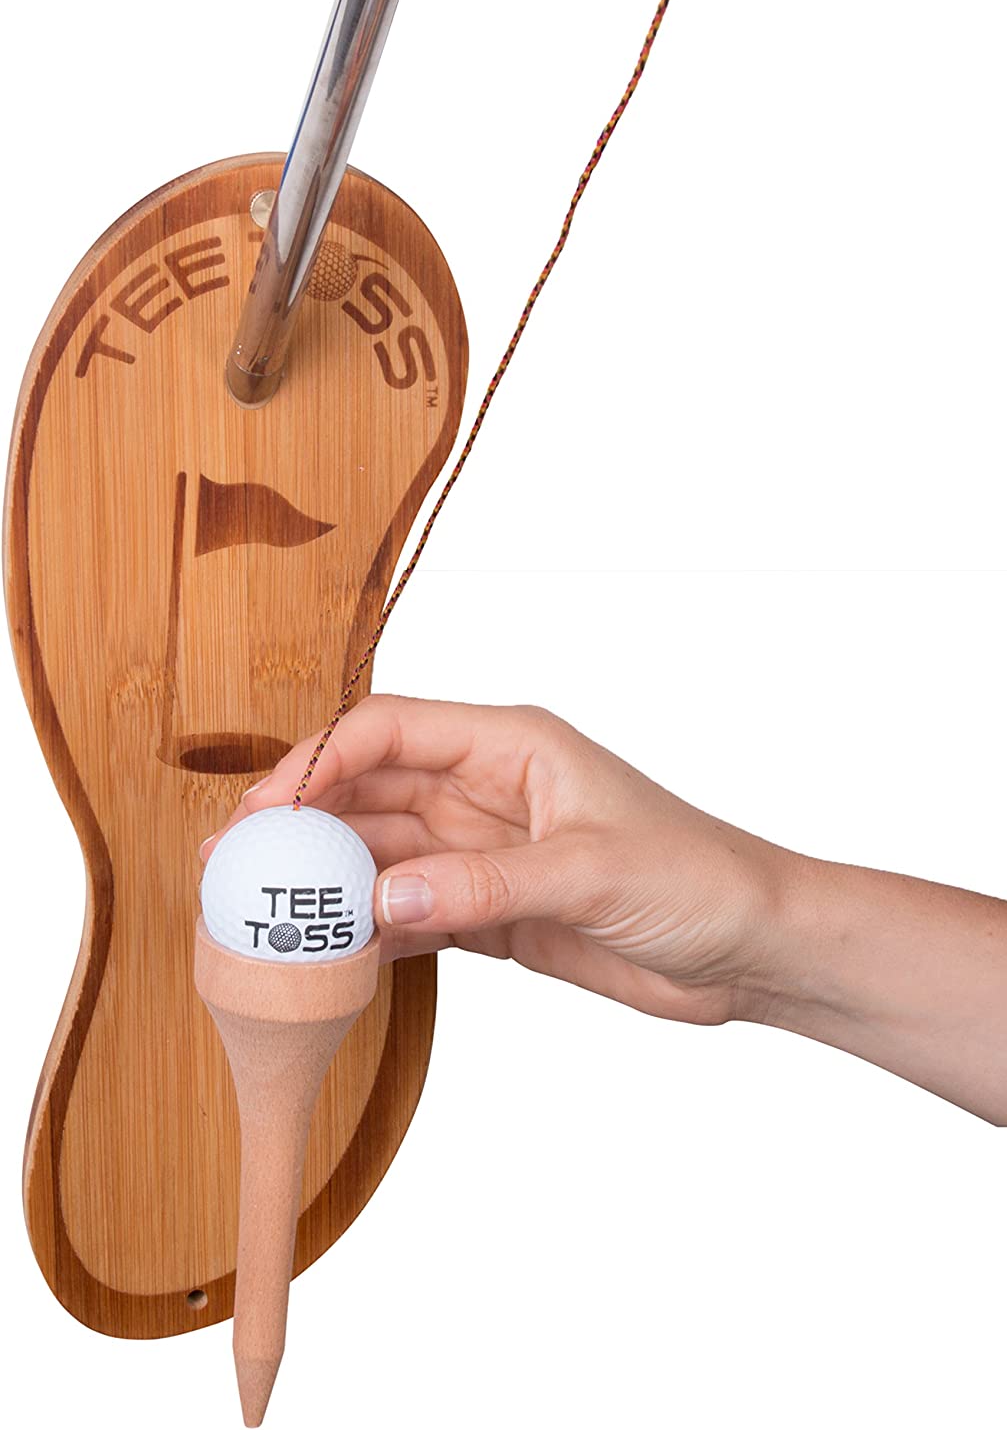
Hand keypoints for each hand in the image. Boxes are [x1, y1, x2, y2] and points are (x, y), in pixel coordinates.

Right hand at [201, 694, 788, 1024]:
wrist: (752, 949)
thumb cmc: (699, 878)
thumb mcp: (593, 872)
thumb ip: (486, 885)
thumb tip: (383, 900)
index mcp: (511, 746)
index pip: (389, 731)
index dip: (318, 762)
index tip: (266, 812)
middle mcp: (487, 791)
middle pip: (369, 792)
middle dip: (300, 823)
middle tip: (234, 867)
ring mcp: (485, 853)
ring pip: (382, 855)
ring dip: (326, 882)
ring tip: (261, 916)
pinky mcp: (493, 911)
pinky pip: (411, 912)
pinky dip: (370, 931)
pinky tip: (331, 954)